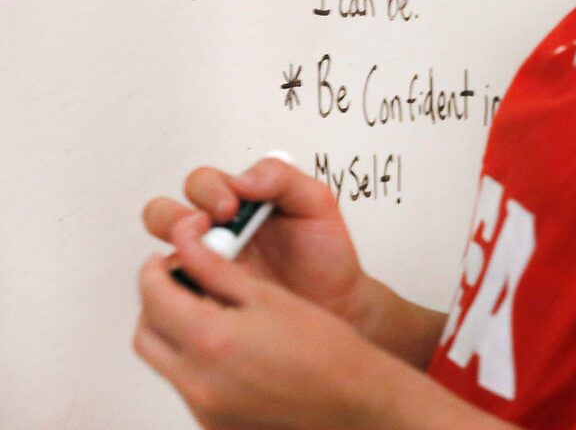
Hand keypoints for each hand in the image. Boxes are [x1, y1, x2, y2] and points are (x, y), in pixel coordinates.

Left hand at [135, 214, 398, 429]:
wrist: (353, 402)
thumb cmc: (323, 346)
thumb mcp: (268, 295)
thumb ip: (215, 267)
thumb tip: (183, 241)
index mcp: (211, 339)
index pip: (154, 295)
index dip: (154, 269)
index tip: (164, 256)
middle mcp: (198, 381)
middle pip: (145, 333)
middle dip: (154, 301)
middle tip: (178, 278)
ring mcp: (204, 409)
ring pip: (162, 361)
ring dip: (171, 330)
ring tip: (206, 308)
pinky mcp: (213, 425)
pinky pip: (185, 384)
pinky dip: (192, 358)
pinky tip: (226, 343)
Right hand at [142, 156, 371, 329]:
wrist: (338, 306)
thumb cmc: (324, 253)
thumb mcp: (314, 203)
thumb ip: (282, 178)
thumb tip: (243, 179)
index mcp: (236, 201)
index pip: (201, 183)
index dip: (208, 190)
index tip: (230, 206)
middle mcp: (213, 232)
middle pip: (164, 214)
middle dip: (175, 217)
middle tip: (205, 228)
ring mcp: (204, 269)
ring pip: (161, 256)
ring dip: (172, 256)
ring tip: (202, 262)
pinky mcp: (204, 303)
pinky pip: (173, 298)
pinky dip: (178, 293)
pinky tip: (205, 294)